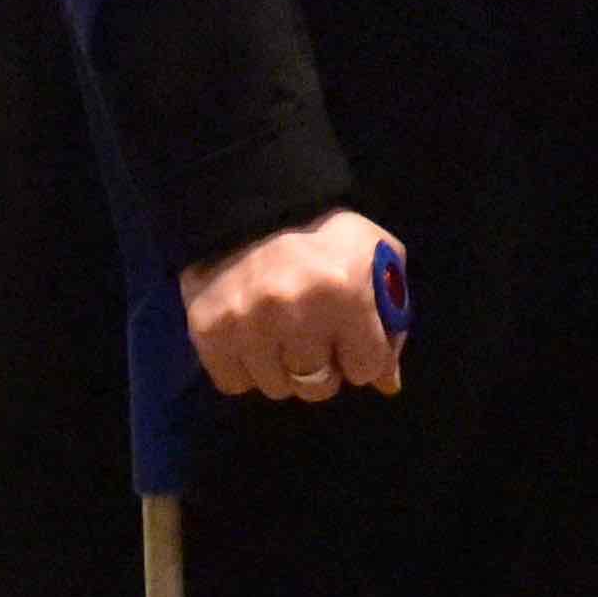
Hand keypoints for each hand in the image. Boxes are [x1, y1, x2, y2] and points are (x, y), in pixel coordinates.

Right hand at [178, 209, 408, 401]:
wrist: (253, 208)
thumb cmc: (328, 238)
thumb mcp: (377, 263)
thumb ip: (390, 323)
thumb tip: (387, 384)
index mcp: (346, 293)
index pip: (365, 369)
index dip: (360, 355)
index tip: (349, 336)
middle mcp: (294, 311)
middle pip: (318, 387)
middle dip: (322, 367)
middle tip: (312, 334)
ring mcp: (247, 322)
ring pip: (276, 388)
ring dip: (281, 368)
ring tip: (280, 331)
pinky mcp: (208, 329)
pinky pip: (234, 383)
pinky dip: (243, 368)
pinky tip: (250, 337)